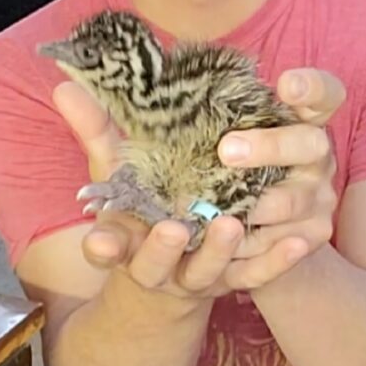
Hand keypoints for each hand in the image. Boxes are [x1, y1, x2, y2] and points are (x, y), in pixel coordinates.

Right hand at [53, 82, 303, 298]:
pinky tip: (301, 241)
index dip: (102, 246)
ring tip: (234, 224)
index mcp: (125, 244)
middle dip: (163, 249)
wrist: (171, 280)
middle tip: (175, 227)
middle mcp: (158, 268)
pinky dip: (278, 262)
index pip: (106, 248)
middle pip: (157, 265)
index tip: (99, 240)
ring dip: (220, 251)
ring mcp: (199, 277)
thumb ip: (96, 132)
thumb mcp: (116, 176)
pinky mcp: (235, 279)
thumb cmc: (142, 211)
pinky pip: (258, 276)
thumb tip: (64, 84)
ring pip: (210, 271)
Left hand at [217, 68, 344, 289]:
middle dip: (269, 147)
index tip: (286, 84)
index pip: (322, 93)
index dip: (310, 87)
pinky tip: (222, 243)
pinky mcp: (313, 234)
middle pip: (309, 144)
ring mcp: (319, 196)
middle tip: (226, 150)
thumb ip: (203, 113)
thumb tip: (142, 94)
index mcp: (303, 118)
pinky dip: (251, 246)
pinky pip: (284, 244)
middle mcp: (318, 154)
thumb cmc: (229, 160)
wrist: (257, 215)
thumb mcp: (223, 131)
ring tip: (212, 210)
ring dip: (254, 205)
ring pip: (292, 202)